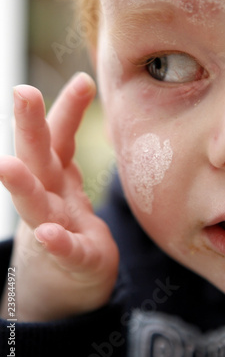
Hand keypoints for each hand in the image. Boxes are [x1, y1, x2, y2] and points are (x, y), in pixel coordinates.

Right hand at [0, 73, 118, 321]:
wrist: (66, 277)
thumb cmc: (65, 215)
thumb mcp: (66, 168)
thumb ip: (67, 128)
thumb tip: (84, 79)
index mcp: (54, 172)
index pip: (60, 134)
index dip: (70, 108)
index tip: (84, 81)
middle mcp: (50, 195)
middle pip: (38, 159)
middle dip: (30, 126)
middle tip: (22, 93)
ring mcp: (58, 226)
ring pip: (37, 204)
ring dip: (21, 185)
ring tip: (5, 165)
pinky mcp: (75, 258)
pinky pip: (66, 250)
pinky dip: (57, 243)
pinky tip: (47, 234)